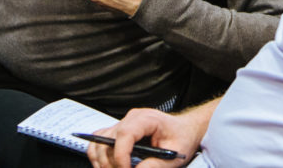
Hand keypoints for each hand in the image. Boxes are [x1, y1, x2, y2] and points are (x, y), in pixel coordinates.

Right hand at [86, 107, 204, 167]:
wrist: (184, 128)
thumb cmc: (181, 137)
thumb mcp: (174, 155)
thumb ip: (155, 165)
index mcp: (146, 119)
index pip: (124, 134)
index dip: (121, 155)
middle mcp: (130, 119)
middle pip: (107, 141)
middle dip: (111, 164)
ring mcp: (121, 124)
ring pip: (98, 143)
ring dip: (102, 163)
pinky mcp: (117, 132)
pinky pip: (98, 143)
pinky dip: (99, 158)